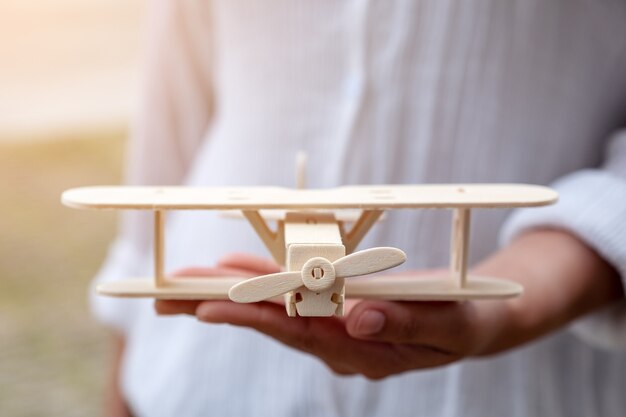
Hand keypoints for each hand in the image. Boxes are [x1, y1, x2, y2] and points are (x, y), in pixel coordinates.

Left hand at [156, 230, 621, 378]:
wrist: (480, 319)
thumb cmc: (468, 321)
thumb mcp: (450, 324)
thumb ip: (407, 321)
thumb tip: (357, 316)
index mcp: (366, 350)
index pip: (302, 334)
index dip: (255, 318)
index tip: (209, 307)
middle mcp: (342, 340)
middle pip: (275, 322)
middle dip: (220, 308)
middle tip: (164, 298)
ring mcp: (340, 323)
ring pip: (279, 306)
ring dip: (234, 292)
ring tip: (187, 281)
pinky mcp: (342, 305)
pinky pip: (298, 291)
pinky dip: (268, 278)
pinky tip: (238, 266)